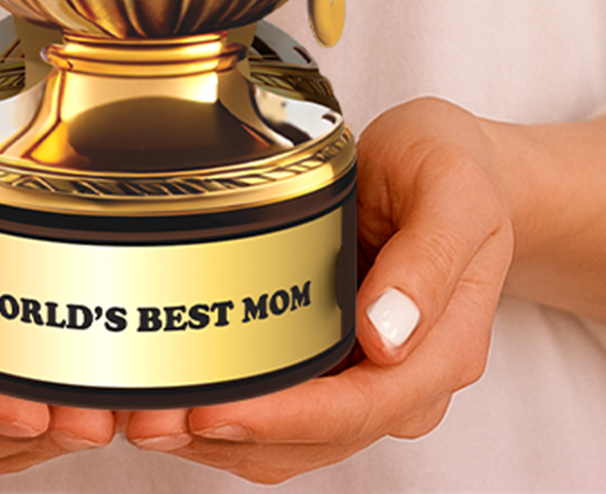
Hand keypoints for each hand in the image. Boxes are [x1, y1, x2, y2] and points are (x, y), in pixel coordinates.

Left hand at [123, 97, 512, 482]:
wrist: (460, 167)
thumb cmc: (456, 168)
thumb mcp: (454, 191)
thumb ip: (429, 261)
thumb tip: (387, 339)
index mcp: (444, 348)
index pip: (360, 408)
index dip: (284, 418)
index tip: (215, 411)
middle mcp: (407, 380)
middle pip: (316, 437)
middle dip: (231, 434)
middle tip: (150, 416)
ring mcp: (370, 377)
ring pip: (292, 439)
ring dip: (219, 437)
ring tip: (145, 413)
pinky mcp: (336, 361)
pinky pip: (283, 408)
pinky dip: (231, 410)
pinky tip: (177, 394)